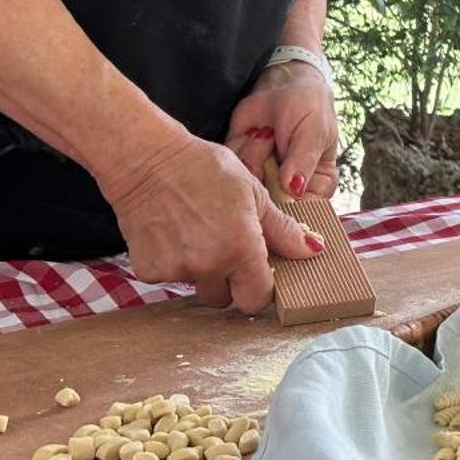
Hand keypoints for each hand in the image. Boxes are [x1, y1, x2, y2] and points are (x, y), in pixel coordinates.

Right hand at [99, 132, 320, 311]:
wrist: (146, 161)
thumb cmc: (203, 169)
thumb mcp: (254, 193)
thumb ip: (283, 230)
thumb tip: (313, 251)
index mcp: (240, 249)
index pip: (257, 298)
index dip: (260, 287)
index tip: (258, 272)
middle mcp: (208, 266)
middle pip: (225, 298)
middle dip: (229, 281)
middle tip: (225, 247)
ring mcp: (176, 270)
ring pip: (198, 287)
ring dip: (202, 271)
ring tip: (198, 233)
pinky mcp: (148, 270)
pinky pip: (170, 278)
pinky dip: (173, 263)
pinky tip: (173, 233)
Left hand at [226, 60, 339, 200]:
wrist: (281, 83)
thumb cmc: (307, 106)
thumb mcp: (313, 131)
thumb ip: (303, 161)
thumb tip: (294, 190)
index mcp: (316, 183)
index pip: (308, 210)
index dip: (293, 210)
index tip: (282, 190)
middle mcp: (289, 186)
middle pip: (273, 205)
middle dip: (267, 175)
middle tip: (273, 143)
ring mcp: (264, 178)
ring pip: (250, 186)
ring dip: (255, 154)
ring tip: (267, 132)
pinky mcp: (241, 166)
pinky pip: (232, 170)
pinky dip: (241, 148)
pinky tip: (253, 132)